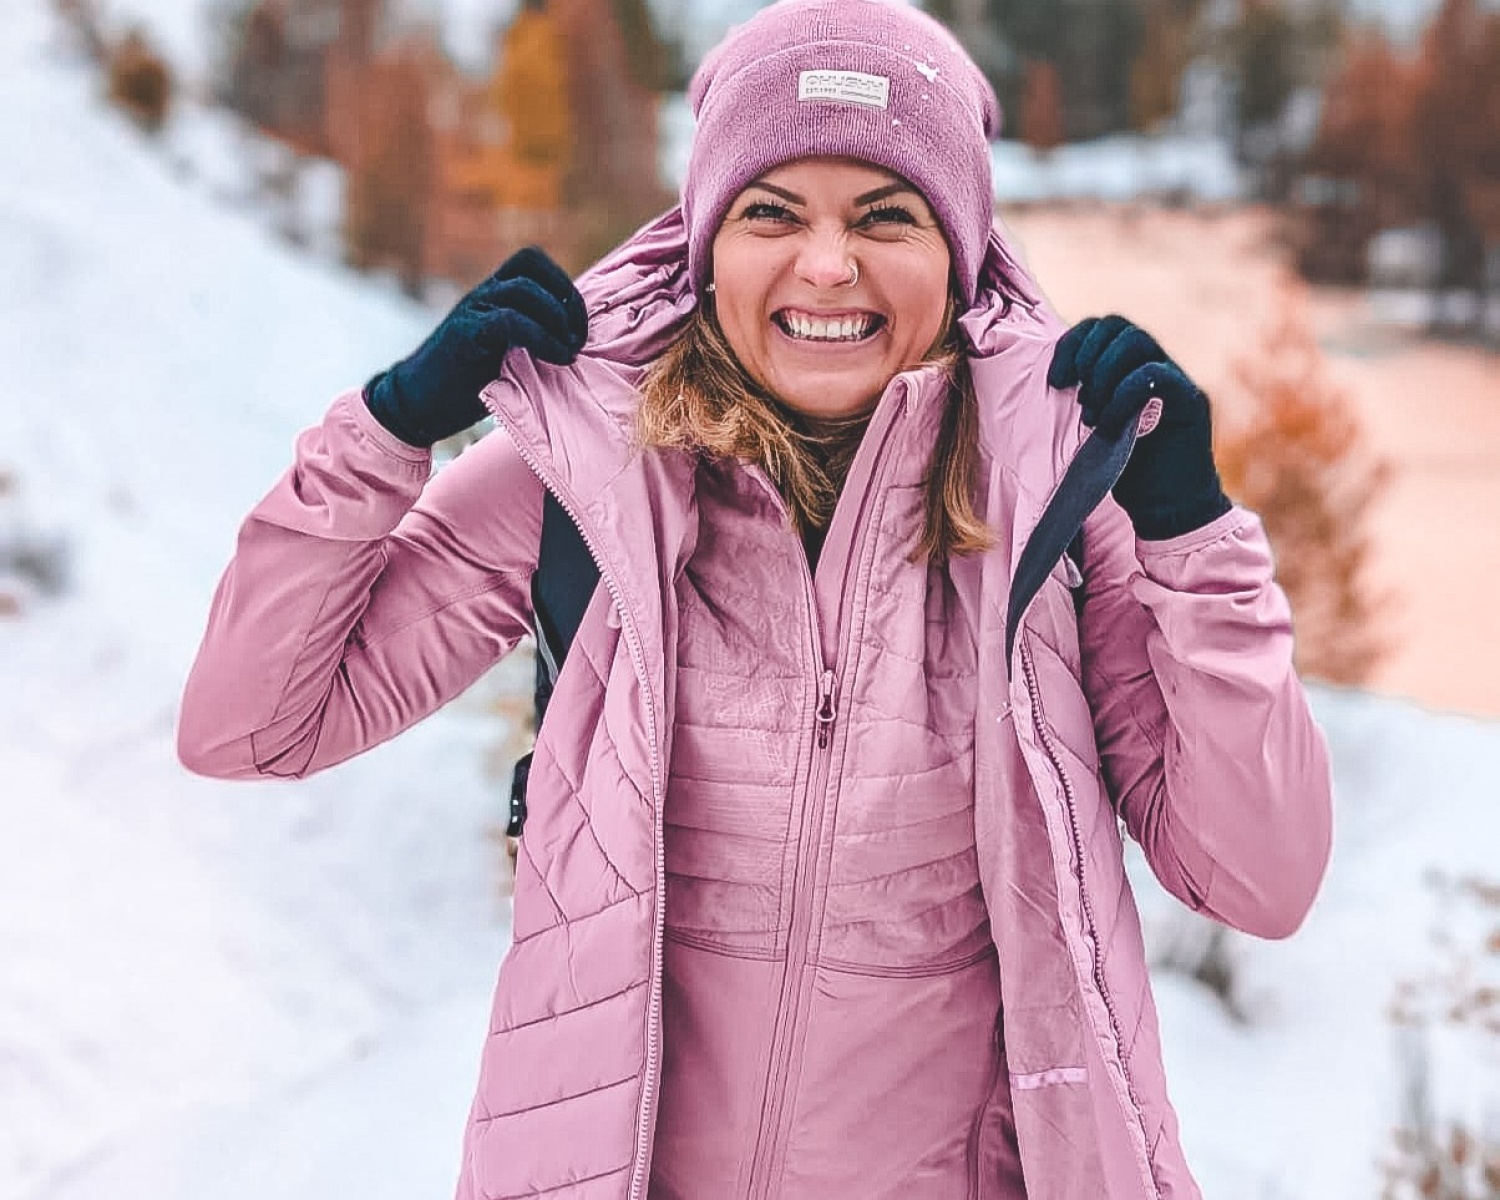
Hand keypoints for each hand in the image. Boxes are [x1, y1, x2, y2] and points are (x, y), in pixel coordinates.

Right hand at [364, 247, 587, 447]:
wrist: (417, 404)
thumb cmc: (467, 385)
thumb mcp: (507, 353)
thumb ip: (532, 339)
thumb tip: (575, 344)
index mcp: (493, 294)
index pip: (532, 261)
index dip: (563, 284)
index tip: (577, 325)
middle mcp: (482, 294)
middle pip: (531, 262)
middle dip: (566, 297)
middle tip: (577, 337)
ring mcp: (472, 310)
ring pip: (523, 288)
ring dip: (557, 318)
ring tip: (568, 350)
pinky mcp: (464, 333)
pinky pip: (509, 319)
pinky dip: (542, 337)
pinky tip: (556, 358)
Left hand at [1047, 315, 1231, 539]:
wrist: (1168, 509)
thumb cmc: (1126, 473)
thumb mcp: (1092, 429)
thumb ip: (1082, 400)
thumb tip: (1051, 382)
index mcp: (1129, 368)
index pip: (1101, 328)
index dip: (1072, 343)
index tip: (1054, 379)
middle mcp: (1155, 365)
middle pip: (1117, 325)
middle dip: (1085, 354)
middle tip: (1073, 394)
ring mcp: (1176, 379)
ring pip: (1136, 341)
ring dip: (1103, 373)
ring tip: (1091, 413)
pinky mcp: (1190, 400)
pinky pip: (1154, 374)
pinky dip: (1122, 395)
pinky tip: (1107, 425)